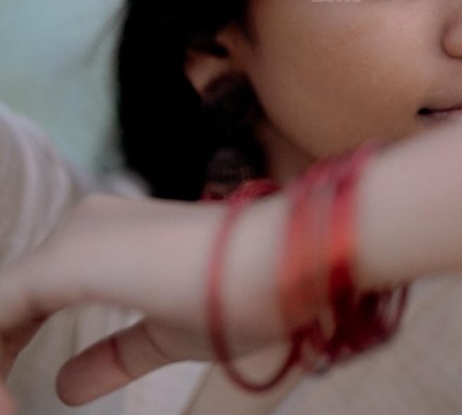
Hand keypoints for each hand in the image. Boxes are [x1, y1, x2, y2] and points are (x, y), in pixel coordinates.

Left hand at [0, 194, 286, 408]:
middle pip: (13, 301)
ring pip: (4, 306)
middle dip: (2, 358)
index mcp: (107, 236)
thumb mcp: (166, 336)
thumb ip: (112, 355)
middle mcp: (83, 225)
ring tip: (5, 409)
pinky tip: (5, 401)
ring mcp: (73, 237)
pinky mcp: (65, 258)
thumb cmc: (236, 293)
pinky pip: (0, 313)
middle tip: (7, 408)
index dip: (13, 347)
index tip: (13, 398)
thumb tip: (65, 387)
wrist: (273, 265)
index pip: (36, 297)